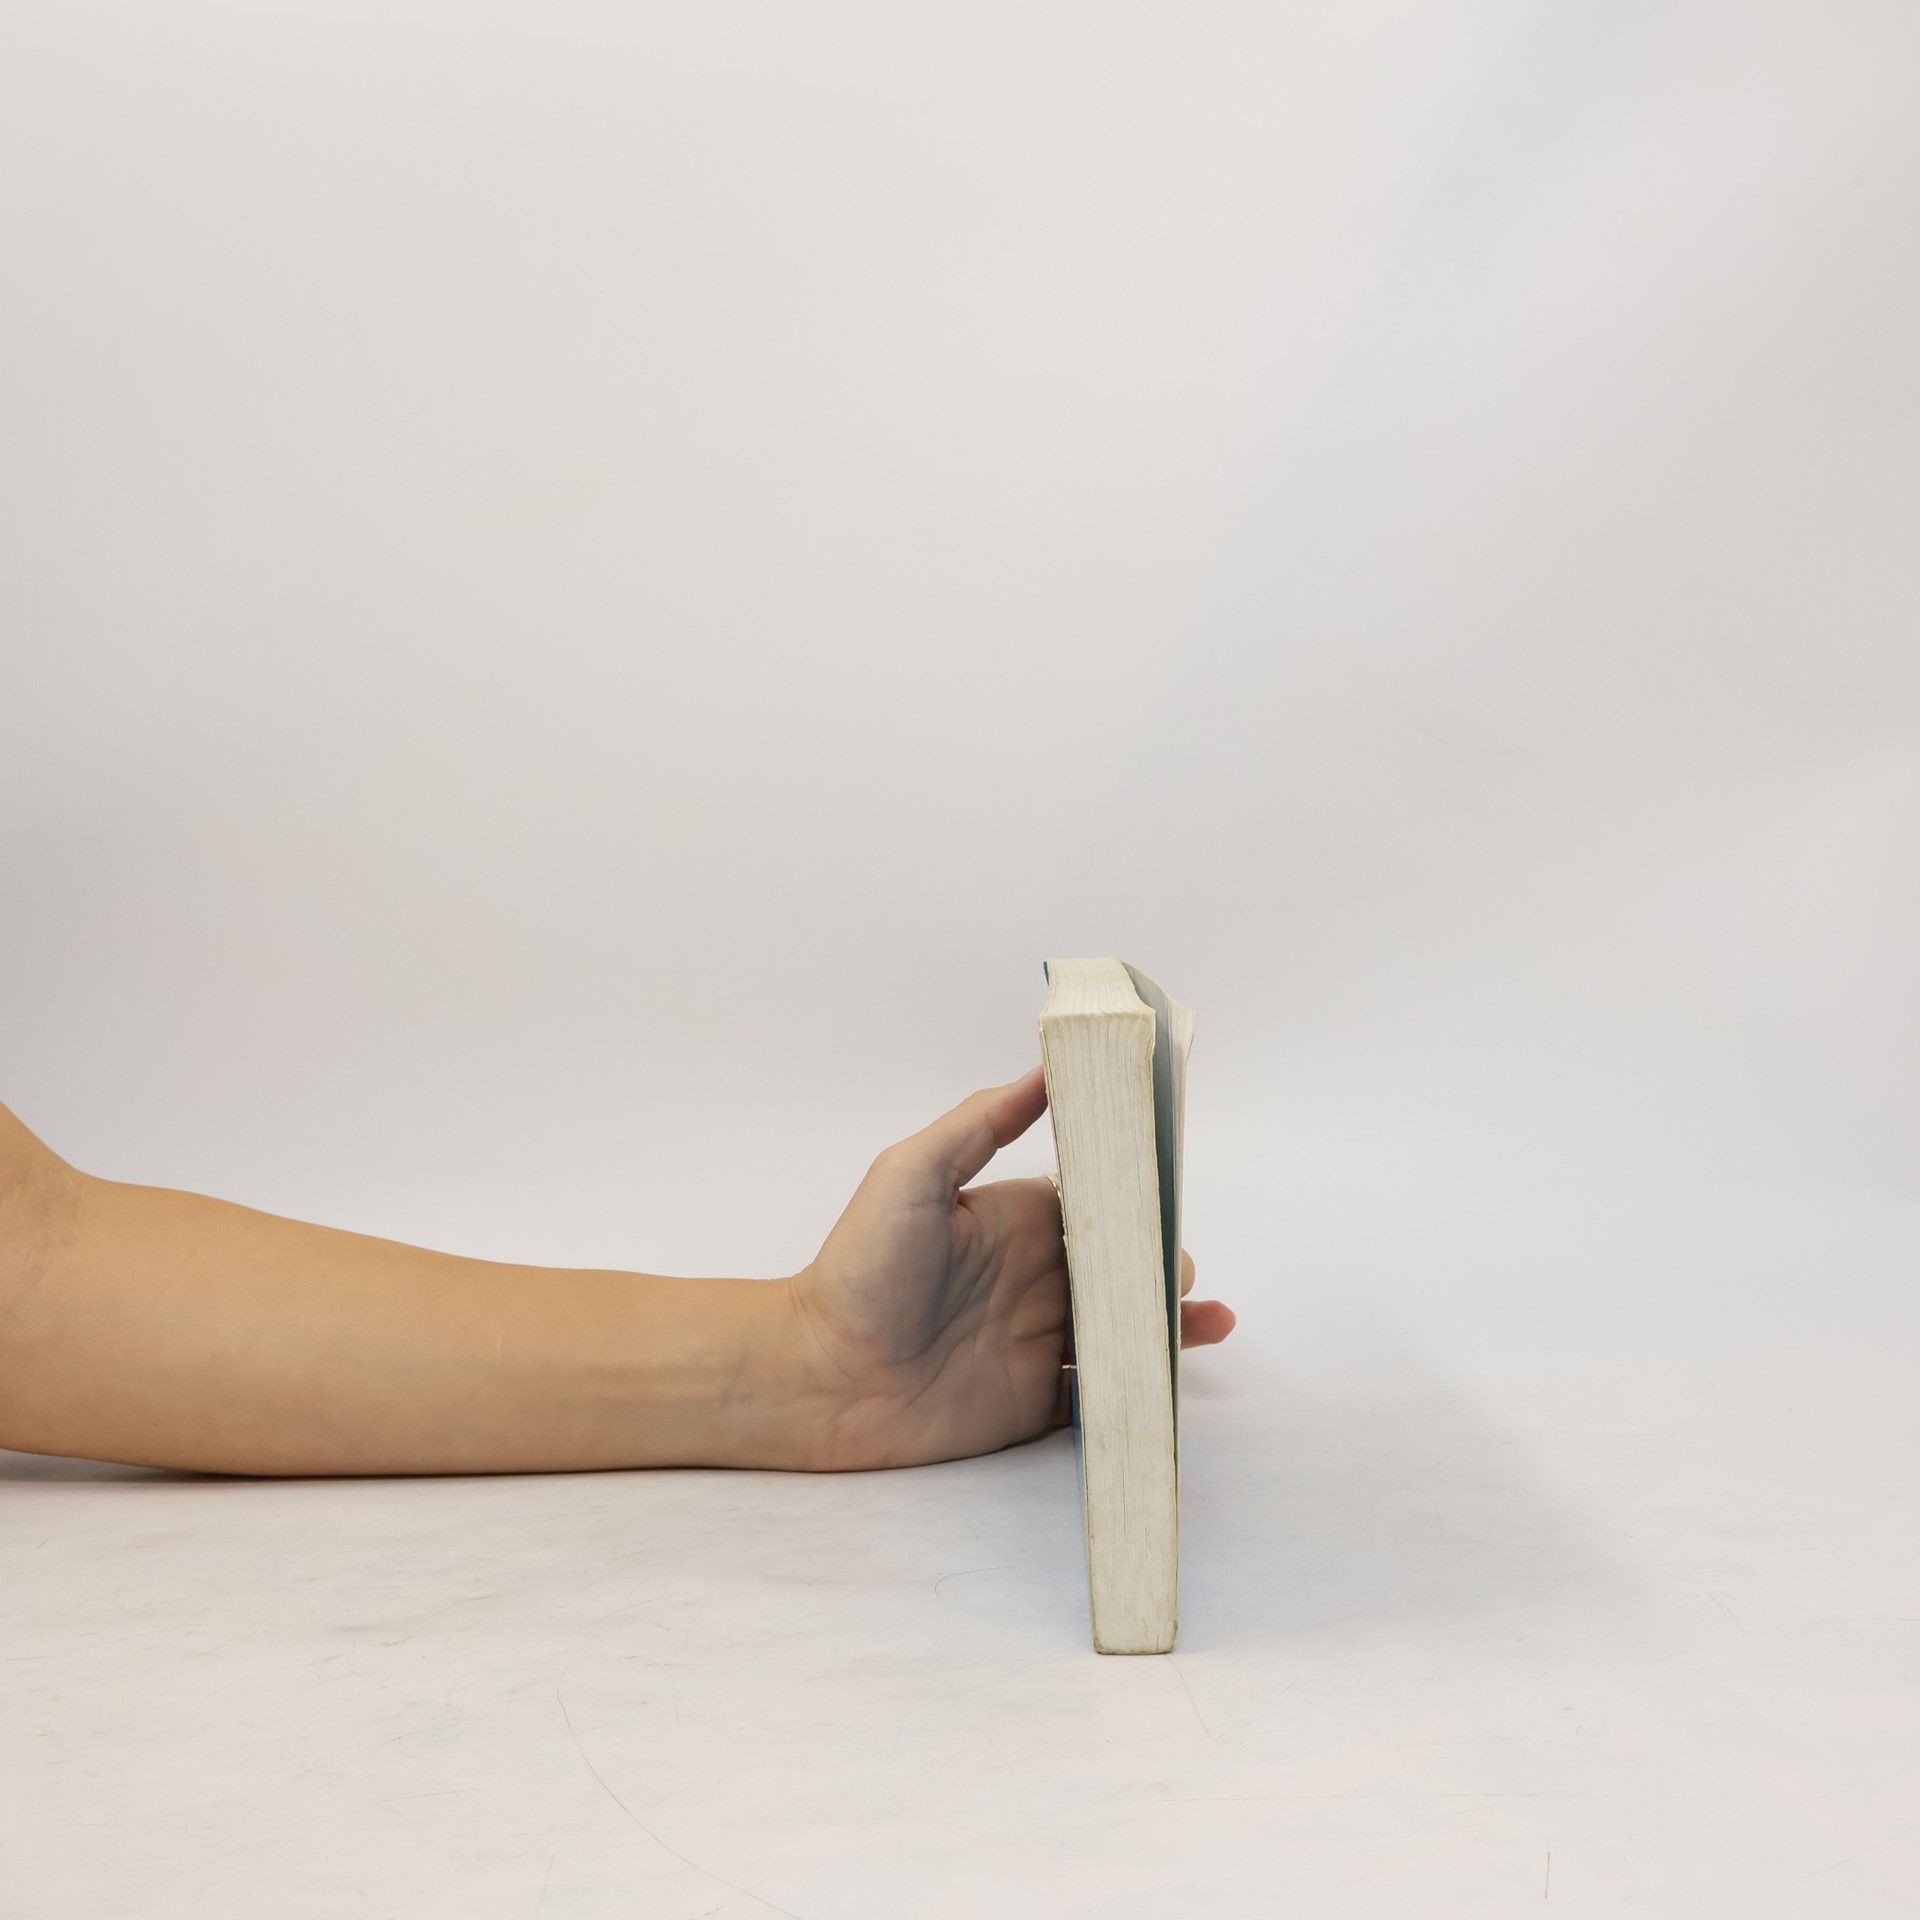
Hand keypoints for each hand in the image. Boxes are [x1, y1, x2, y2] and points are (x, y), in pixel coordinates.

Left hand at [785, 1066, 1235, 1470]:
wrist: (820, 1376)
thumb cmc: (860, 1268)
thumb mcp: (913, 1174)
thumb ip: (980, 1123)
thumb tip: (1045, 1068)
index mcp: (1016, 1222)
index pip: (1095, 1203)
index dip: (1136, 1198)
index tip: (1170, 1189)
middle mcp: (1034, 1279)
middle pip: (1122, 1269)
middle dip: (1160, 1266)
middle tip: (1174, 1271)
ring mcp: (1038, 1343)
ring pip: (1124, 1332)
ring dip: (1167, 1325)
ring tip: (1207, 1322)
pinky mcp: (1034, 1402)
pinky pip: (1103, 1398)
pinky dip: (1142, 1391)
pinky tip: (1172, 1382)